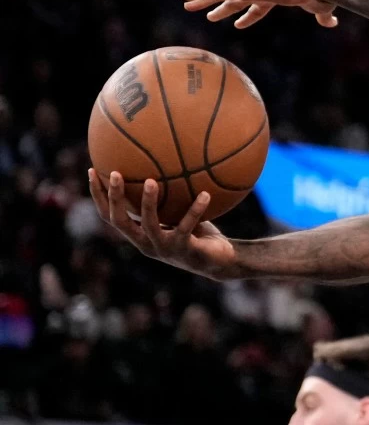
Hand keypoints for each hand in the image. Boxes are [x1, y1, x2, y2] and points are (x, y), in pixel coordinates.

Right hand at [88, 169, 238, 280]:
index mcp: (139, 235)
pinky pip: (188, 226)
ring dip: (147, 202)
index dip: (98, 196)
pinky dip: (196, 210)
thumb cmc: (198, 233)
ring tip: (151, 181)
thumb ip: (169, 196)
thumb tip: (165, 161)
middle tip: (114, 173)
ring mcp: (164, 248)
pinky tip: (205, 194)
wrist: (219, 262)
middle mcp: (146, 243)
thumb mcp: (178, 213)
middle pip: (120, 221)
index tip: (92, 170)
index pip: (109, 215)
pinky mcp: (184, 250)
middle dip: (115, 197)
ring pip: (149, 224)